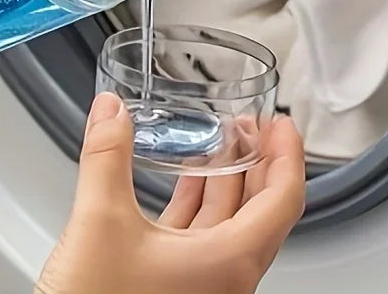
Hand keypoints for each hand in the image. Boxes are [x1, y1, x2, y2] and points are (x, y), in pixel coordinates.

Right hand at [37, 92, 304, 293]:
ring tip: (224, 143)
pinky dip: (200, 202)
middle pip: (263, 211)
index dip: (288, 155)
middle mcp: (224, 278)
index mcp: (227, 263)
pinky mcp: (174, 287)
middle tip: (256, 126)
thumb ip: (107, 156)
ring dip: (230, 180)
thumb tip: (111, 111)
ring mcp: (200, 285)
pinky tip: (186, 181)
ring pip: (231, 225)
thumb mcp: (100, 221)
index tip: (281, 124)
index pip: (283, 201)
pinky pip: (202, 238)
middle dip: (261, 162)